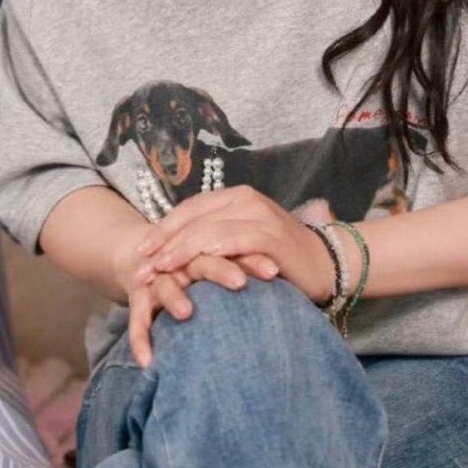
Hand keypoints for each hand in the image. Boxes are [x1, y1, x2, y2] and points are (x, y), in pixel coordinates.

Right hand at [119, 245, 280, 369]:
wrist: (153, 255)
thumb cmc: (205, 266)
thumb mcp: (231, 263)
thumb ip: (255, 270)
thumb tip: (308, 285)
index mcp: (207, 243)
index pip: (231, 244)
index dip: (252, 256)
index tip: (274, 271)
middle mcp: (182, 259)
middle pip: (198, 259)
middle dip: (218, 270)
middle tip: (239, 283)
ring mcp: (158, 276)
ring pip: (165, 285)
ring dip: (174, 297)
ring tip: (187, 314)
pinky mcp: (139, 296)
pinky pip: (138, 317)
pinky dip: (141, 337)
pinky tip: (148, 361)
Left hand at [129, 187, 336, 309]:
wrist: (327, 264)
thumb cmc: (279, 259)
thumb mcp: (241, 245)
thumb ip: (215, 241)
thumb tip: (172, 254)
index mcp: (236, 198)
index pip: (189, 209)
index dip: (162, 229)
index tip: (140, 251)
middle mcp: (246, 200)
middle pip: (194, 218)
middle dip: (164, 243)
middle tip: (143, 267)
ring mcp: (260, 216)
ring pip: (210, 229)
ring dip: (181, 250)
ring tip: (161, 270)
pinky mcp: (273, 236)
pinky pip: (237, 241)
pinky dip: (215, 253)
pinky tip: (197, 266)